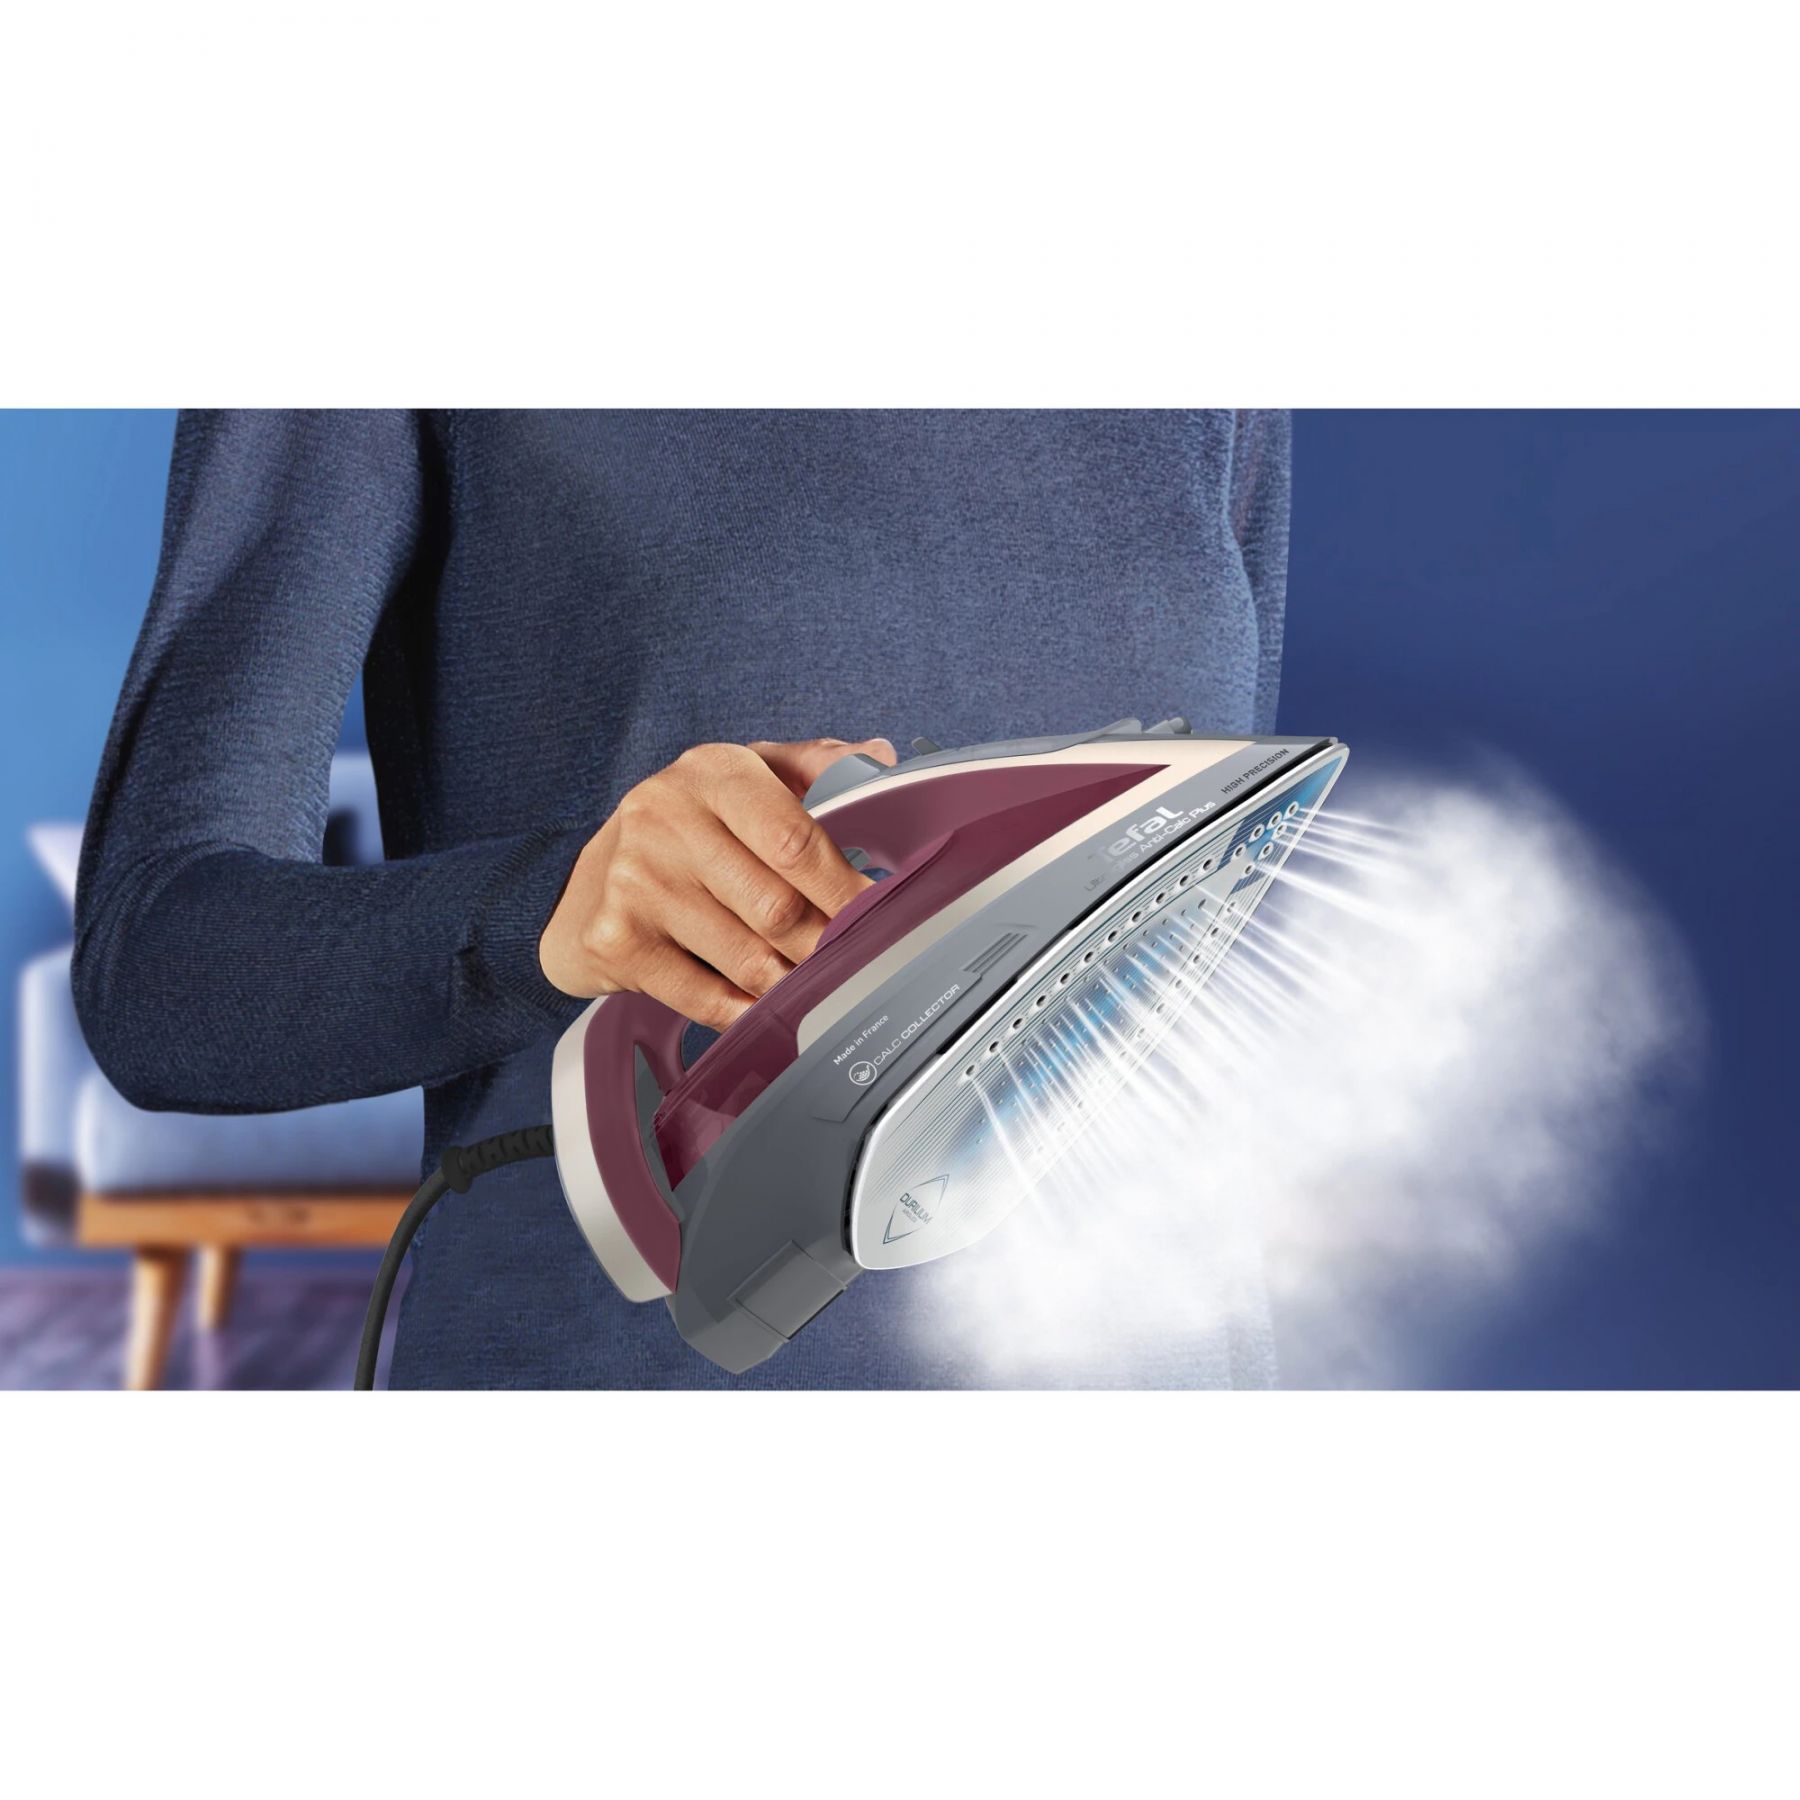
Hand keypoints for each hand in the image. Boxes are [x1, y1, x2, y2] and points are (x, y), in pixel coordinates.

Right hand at [540, 736, 897, 1028]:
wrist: (583, 884)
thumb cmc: (685, 830)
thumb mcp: (744, 777)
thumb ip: (814, 764)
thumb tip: (880, 758)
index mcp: (712, 773)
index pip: (794, 839)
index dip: (845, 888)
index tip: (879, 916)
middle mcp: (665, 819)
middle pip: (776, 908)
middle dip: (824, 944)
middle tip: (851, 960)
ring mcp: (635, 881)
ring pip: (748, 959)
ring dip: (791, 982)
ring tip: (812, 984)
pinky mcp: (616, 940)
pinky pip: (705, 998)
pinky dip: (747, 1012)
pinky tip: (764, 1008)